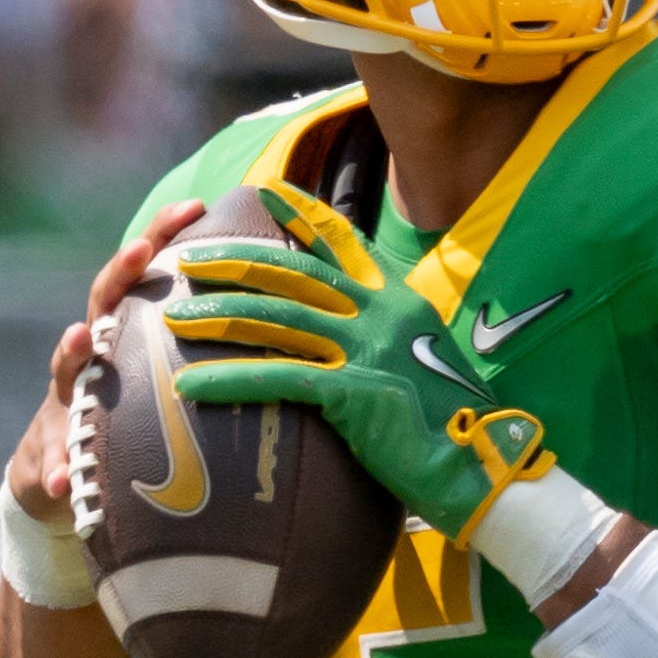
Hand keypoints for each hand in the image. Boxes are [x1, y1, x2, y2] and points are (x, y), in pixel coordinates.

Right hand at [7, 202, 201, 523]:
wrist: (65, 479)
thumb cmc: (135, 422)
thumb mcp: (166, 388)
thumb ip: (204, 362)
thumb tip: (276, 327)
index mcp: (127, 337)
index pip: (147, 276)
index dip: (166, 238)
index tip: (197, 205)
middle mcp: (93, 360)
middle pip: (103, 303)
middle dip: (120, 272)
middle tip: (142, 249)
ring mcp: (66, 403)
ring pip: (66, 370)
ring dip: (71, 353)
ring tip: (80, 339)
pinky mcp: (49, 451)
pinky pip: (51, 461)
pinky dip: (54, 469)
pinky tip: (59, 479)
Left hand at [165, 181, 542, 537]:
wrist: (480, 466)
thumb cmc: (450, 424)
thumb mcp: (422, 359)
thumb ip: (385, 335)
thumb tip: (347, 327)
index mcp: (399, 301)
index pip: (344, 242)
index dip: (303, 214)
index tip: (266, 191)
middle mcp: (382, 314)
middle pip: (294, 273)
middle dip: (235, 262)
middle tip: (190, 260)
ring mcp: (368, 350)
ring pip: (277, 318)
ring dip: (219, 315)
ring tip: (177, 317)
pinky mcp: (353, 391)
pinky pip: (276, 377)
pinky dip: (228, 380)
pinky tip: (190, 385)